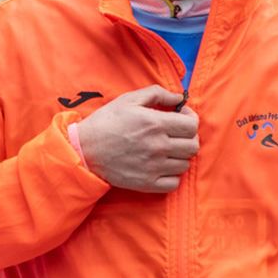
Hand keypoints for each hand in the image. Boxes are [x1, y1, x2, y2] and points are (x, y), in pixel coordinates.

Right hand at [76, 85, 198, 192]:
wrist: (84, 149)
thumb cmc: (106, 122)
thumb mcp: (129, 99)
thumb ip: (157, 93)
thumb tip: (179, 98)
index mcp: (155, 124)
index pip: (192, 125)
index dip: (190, 119)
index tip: (181, 118)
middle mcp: (158, 146)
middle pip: (193, 146)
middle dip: (187, 137)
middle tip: (175, 134)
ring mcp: (153, 167)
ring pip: (185, 164)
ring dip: (179, 156)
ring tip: (166, 150)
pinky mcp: (147, 183)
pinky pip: (174, 183)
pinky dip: (172, 175)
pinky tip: (161, 166)